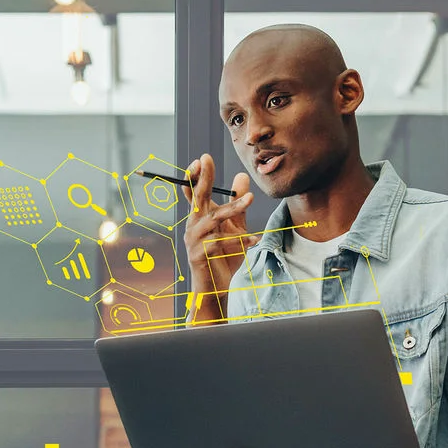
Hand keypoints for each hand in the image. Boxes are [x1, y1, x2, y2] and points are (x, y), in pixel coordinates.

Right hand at [183, 154, 254, 318]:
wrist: (216, 288)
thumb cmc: (224, 257)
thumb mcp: (234, 226)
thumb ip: (236, 203)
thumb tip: (241, 175)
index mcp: (199, 218)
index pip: (194, 192)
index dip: (195, 176)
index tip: (202, 158)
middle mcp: (193, 226)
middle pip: (197, 198)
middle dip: (202, 177)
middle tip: (206, 159)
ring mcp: (193, 241)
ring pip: (213, 219)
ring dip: (232, 208)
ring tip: (251, 200)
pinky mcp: (199, 256)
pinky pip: (220, 244)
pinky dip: (239, 242)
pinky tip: (254, 241)